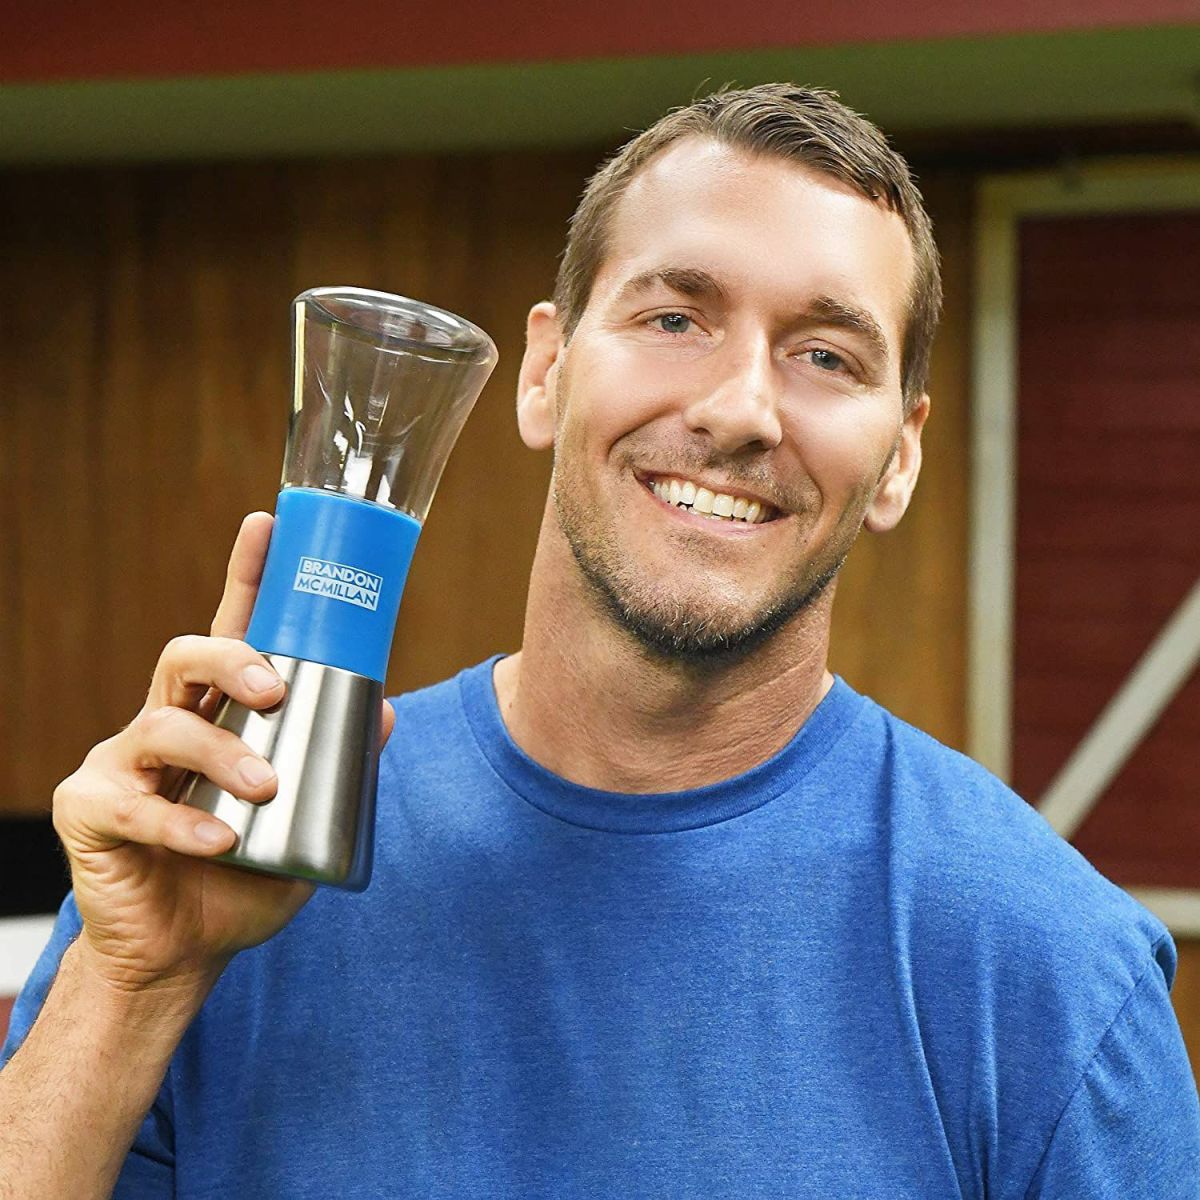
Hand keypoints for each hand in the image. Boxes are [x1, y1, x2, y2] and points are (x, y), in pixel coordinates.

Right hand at [51, 512, 396, 993]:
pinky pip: (133, 805)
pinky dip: (181, 826)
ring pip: (164, 725)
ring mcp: (124, 763)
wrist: (184, 952)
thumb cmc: (245, 877)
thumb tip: (384, 709)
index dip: (246, 575)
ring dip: (221, 753)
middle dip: (233, 659)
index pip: (232, 631)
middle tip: (277, 688)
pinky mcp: (90, 808)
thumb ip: (340, 768)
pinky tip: (219, 844)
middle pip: (187, 655)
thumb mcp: (309, 820)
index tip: (265, 522)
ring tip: (265, 787)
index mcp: (219, 715)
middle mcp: (167, 722)